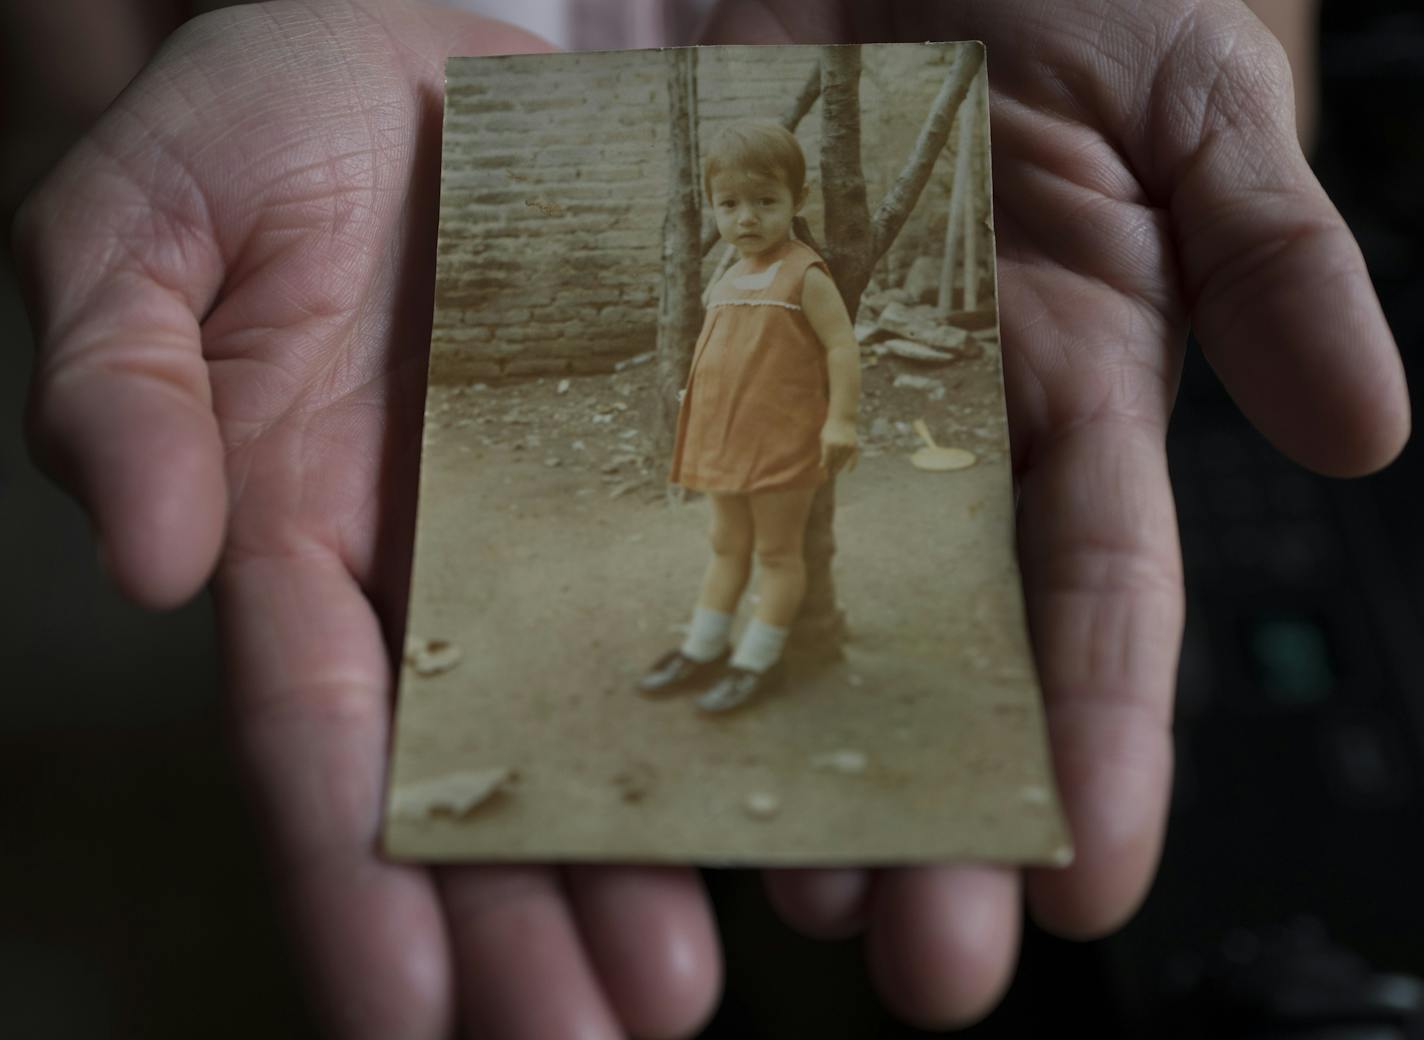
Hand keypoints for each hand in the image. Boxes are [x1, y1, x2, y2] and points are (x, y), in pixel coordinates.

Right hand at [14, 2, 718, 1035]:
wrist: (428, 52)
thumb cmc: (271, 120)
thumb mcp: (146, 225)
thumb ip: (114, 381)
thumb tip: (139, 559)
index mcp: (291, 530)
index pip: (316, 741)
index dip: (354, 885)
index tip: (406, 1023)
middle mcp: (426, 566)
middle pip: (471, 780)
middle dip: (524, 925)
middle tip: (602, 1036)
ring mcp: (544, 529)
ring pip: (592, 726)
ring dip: (639, 857)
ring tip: (698, 976)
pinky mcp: (651, 467)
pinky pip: (694, 597)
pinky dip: (735, 701)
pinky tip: (788, 796)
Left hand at [701, 0, 1407, 1029]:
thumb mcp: (1195, 101)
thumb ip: (1276, 257)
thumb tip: (1369, 434)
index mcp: (1083, 385)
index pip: (1101, 599)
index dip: (1102, 744)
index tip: (1082, 885)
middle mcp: (950, 424)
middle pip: (947, 646)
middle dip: (939, 797)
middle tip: (906, 942)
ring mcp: (823, 389)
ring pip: (813, 603)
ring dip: (801, 739)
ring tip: (775, 868)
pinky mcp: (713, 343)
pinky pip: (692, 481)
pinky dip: (686, 590)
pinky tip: (667, 699)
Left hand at [819, 415, 859, 474]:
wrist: (842, 418)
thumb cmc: (830, 428)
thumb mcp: (823, 438)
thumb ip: (823, 452)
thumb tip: (823, 466)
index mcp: (829, 445)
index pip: (826, 460)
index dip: (825, 468)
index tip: (823, 473)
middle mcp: (839, 447)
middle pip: (835, 463)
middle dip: (832, 470)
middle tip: (829, 476)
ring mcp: (847, 447)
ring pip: (843, 462)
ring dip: (839, 468)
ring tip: (835, 473)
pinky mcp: (854, 446)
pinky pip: (854, 459)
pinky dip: (852, 465)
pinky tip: (849, 471)